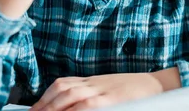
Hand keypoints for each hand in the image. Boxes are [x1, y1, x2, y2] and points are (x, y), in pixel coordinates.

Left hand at [30, 73, 164, 110]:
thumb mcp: (107, 89)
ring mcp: (103, 91)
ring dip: (54, 107)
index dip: (44, 97)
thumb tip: (66, 106)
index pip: (62, 85)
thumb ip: (89, 94)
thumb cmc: (132, 91)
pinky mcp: (112, 100)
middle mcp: (94, 83)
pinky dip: (76, 110)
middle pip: (62, 90)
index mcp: (92, 80)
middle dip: (43, 105)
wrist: (156, 85)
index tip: (32, 110)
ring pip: (72, 95)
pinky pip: (89, 104)